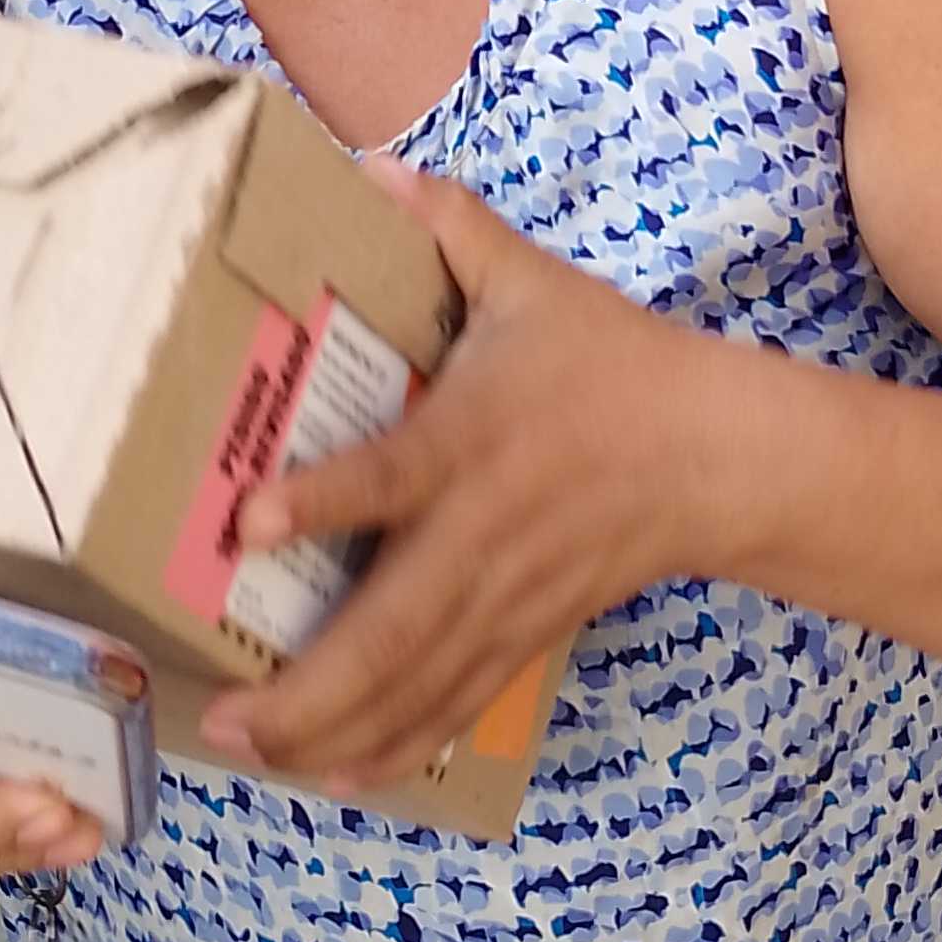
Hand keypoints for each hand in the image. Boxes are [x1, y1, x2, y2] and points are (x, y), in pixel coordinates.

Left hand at [200, 163, 713, 793]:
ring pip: (416, 685)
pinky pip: (454, 704)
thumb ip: (449, 227)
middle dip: (305, 684)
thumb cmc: (613, 366)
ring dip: (331, 730)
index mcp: (473, 439)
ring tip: (251, 753)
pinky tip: (336, 777)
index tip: (249, 518)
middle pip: (393, 625)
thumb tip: (374, 163)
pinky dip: (396, 747)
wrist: (720, 456)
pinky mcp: (525, 634)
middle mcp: (483, 533)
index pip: (392, 472)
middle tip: (221, 715)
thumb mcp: (532, 283)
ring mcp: (507, 598)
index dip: (322, 498)